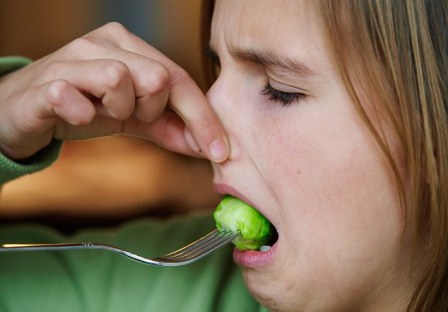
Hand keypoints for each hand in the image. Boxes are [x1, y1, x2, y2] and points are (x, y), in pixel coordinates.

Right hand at [0, 22, 228, 161]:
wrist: (25, 113)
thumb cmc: (84, 108)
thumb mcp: (133, 118)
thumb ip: (169, 128)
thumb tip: (210, 147)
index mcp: (129, 46)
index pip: (178, 78)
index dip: (203, 117)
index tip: (220, 152)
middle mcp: (103, 42)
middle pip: (157, 77)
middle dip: (151, 110)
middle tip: (127, 115)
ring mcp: (72, 57)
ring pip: (120, 79)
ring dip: (118, 110)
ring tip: (99, 112)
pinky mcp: (46, 81)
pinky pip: (76, 97)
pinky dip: (83, 115)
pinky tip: (77, 115)